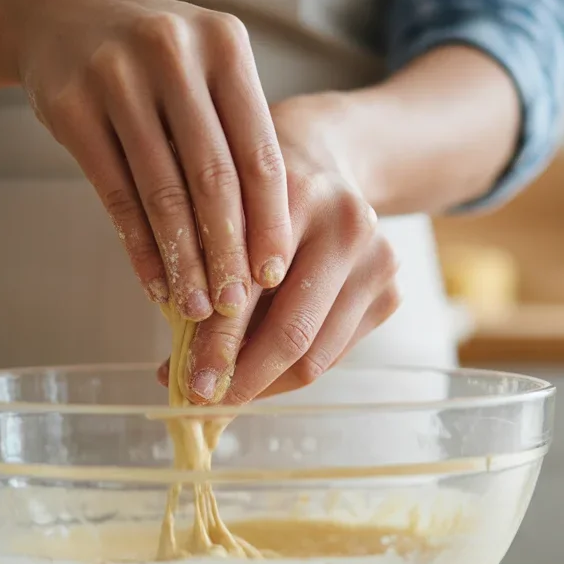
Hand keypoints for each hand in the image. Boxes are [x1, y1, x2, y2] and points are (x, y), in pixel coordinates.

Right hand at [19, 0, 291, 318]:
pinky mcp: (71, 107)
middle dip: (227, 251)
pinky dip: (138, 246)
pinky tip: (153, 282)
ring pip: (162, 191)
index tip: (273, 274)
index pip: (259, 151)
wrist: (56, 15)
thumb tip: (264, 249)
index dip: (269, 220)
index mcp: (224, 45)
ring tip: (196, 307)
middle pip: (213, 176)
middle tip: (236, 306)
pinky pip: (115, 193)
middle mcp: (174, 54)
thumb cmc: (151, 62)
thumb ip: (235, 139)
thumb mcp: (202, 73)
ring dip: (182, 260)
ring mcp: (117, 77)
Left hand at [160, 95, 402, 403]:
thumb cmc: (255, 190)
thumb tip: (173, 370)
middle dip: (242, 379)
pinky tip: (259, 372)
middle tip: (205, 405)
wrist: (327, 158)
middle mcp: (346, 224)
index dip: (215, 345)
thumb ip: (199, 275)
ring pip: (316, 354)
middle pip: (292, 332)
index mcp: (294, 193)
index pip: (249, 290)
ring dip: (265, 384)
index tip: (187, 384)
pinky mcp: (391, 290)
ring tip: (226, 395)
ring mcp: (377, 259)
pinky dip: (292, 372)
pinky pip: (334, 353)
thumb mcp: (219, 209)